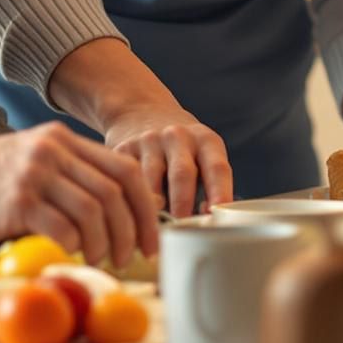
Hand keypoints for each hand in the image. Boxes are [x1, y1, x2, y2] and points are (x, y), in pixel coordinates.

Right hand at [0, 126, 161, 265]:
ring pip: (95, 211)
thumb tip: (114, 215)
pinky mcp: (16, 201)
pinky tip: (70, 256)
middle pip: (116, 191)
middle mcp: (53, 150)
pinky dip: (76, 247)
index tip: (150, 237)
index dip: (146, 206)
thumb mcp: (29, 163)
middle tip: (131, 258)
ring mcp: (35, 173)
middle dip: (133, 231)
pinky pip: (64, 228)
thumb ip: (67, 176)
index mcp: (62, 139)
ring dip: (106, 244)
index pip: (124, 168)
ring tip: (101, 261)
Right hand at [102, 104, 234, 216]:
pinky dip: (129, 201)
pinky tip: (131, 216)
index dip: (219, 193)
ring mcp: (149, 141)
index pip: (217, 168)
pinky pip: (125, 179)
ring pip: (150, 179)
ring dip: (152, 207)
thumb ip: (207, 185)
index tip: (216, 215)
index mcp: (205, 140)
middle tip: (181, 228)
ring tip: (154, 231)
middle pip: (182, 173)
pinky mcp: (123, 148)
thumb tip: (207, 223)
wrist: (141, 112)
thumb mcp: (201, 155)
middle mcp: (178, 136)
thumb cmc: (181, 149)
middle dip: (182, 204)